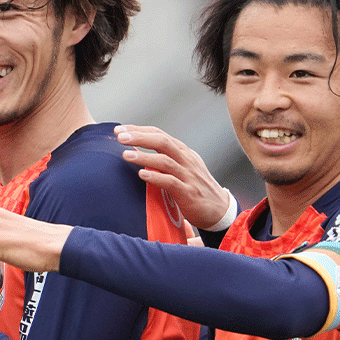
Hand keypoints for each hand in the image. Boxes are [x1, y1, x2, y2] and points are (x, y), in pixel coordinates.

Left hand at [115, 125, 230, 229]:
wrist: (219, 210)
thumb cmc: (195, 187)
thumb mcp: (182, 167)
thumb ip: (163, 158)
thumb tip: (136, 150)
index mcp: (183, 152)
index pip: (159, 134)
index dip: (139, 130)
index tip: (119, 130)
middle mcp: (186, 160)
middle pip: (162, 141)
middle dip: (140, 137)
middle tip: (120, 136)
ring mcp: (188, 175)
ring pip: (165, 161)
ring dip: (144, 157)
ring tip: (126, 155)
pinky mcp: (188, 192)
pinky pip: (171, 182)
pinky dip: (156, 177)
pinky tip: (141, 174)